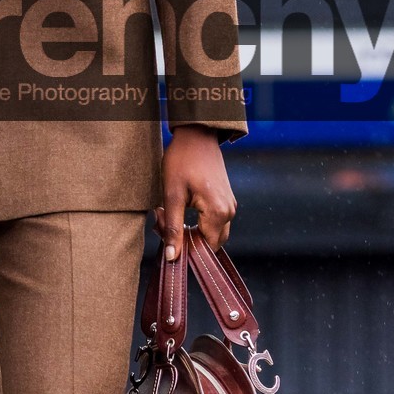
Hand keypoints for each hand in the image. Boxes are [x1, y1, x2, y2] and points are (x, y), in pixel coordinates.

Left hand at [156, 125, 236, 259]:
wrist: (196, 136)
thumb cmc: (182, 161)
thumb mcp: (172, 195)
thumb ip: (173, 228)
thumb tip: (172, 257)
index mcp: (218, 213)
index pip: (206, 248)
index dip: (185, 248)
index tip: (166, 235)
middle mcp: (229, 212)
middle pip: (209, 242)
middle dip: (186, 239)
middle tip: (163, 223)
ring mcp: (230, 206)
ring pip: (211, 233)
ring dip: (191, 230)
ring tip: (169, 214)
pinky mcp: (226, 200)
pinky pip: (213, 221)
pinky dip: (197, 222)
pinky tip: (180, 209)